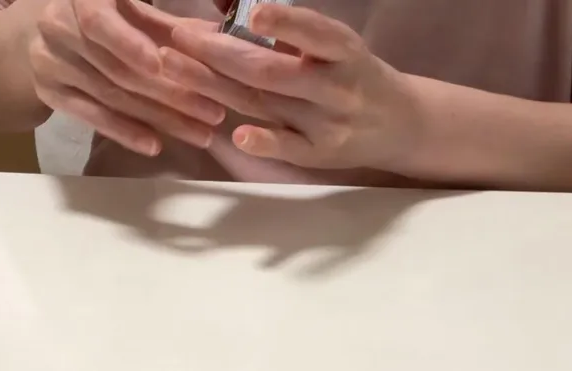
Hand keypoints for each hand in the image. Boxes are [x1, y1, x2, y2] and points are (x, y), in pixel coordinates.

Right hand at [28, 0, 226, 154]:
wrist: (50, 29)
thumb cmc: (104, 11)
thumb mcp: (132, 9)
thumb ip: (169, 26)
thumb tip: (218, 39)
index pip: (99, 22)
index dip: (128, 44)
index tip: (160, 64)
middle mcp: (57, 25)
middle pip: (117, 69)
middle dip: (170, 93)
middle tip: (212, 112)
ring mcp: (48, 61)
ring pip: (110, 95)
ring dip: (159, 118)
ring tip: (199, 133)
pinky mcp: (48, 92)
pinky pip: (91, 116)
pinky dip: (125, 132)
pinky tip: (155, 145)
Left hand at [161, 4, 420, 169]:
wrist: (399, 124)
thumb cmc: (353, 74)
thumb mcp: (332, 44)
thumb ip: (288, 30)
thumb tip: (227, 5)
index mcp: (341, 50)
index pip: (314, 34)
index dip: (286, 24)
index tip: (257, 14)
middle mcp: (335, 86)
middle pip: (269, 70)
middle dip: (218, 51)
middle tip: (178, 34)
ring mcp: (327, 123)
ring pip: (264, 102)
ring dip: (213, 84)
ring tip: (172, 64)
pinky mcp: (319, 154)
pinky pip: (288, 148)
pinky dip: (264, 142)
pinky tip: (236, 135)